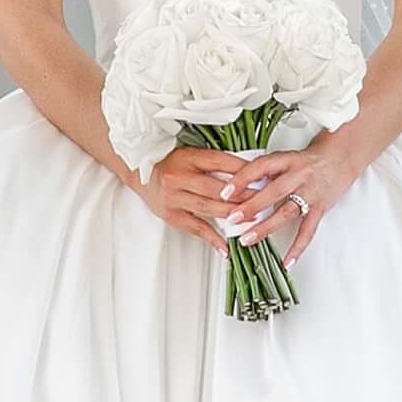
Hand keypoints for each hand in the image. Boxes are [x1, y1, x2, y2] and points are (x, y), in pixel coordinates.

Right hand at [135, 141, 263, 234]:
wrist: (139, 174)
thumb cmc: (167, 162)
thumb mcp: (189, 154)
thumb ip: (212, 163)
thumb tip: (243, 171)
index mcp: (187, 158)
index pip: (219, 161)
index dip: (241, 170)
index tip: (260, 175)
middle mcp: (179, 177)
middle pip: (216, 188)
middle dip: (242, 196)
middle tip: (262, 200)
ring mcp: (174, 197)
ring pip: (208, 208)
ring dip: (232, 215)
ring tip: (250, 221)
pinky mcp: (171, 215)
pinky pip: (195, 228)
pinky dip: (212, 238)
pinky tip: (225, 246)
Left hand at [227, 129, 364, 259]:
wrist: (340, 158)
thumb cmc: (309, 158)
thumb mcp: (286, 157)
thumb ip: (266, 170)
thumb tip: (236, 182)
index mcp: (288, 159)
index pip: (262, 166)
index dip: (243, 178)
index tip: (226, 191)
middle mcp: (299, 175)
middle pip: (274, 191)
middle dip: (251, 206)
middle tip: (232, 218)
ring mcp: (311, 193)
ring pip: (287, 212)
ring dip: (265, 227)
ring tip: (248, 239)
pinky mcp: (320, 209)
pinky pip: (307, 231)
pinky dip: (297, 248)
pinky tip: (287, 262)